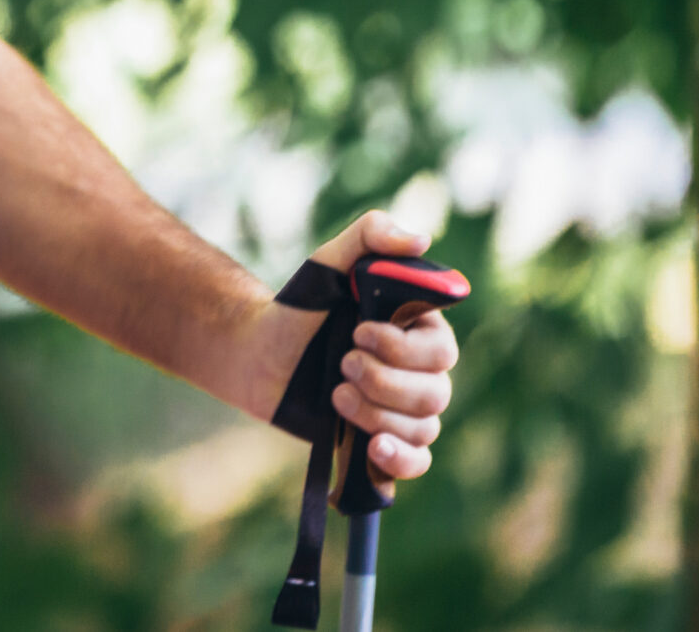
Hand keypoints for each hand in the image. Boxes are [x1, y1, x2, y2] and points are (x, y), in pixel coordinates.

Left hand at [300, 211, 460, 488]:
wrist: (258, 354)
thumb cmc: (298, 306)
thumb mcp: (328, 263)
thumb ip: (370, 236)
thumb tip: (420, 240)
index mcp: (418, 332)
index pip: (441, 350)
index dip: (403, 348)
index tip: (358, 331)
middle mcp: (418, 373)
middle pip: (435, 394)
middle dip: (383, 381)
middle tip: (341, 361)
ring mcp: (401, 410)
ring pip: (423, 428)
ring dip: (377, 413)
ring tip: (335, 393)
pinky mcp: (381, 440)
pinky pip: (416, 461)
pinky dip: (403, 460)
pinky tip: (376, 449)